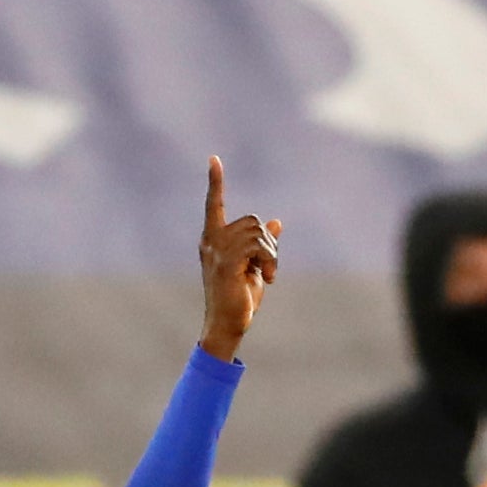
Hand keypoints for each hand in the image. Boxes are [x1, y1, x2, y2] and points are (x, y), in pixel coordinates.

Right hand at [197, 156, 279, 362]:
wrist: (227, 326)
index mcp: (213, 240)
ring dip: (271, 254)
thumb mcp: (254, 267)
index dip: (215, 183)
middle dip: (268, 243)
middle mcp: (211, 241)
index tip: (214, 160)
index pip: (213, 205)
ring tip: (268, 275)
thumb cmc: (239, 300)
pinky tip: (267, 279)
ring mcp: (217, 250)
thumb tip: (276, 221)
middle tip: (269, 268)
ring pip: (257, 232)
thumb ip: (262, 244)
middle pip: (252, 220)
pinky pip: (258, 245)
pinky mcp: (226, 262)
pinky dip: (270, 261)